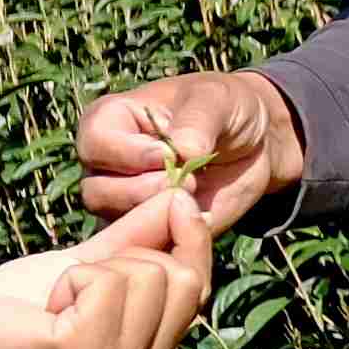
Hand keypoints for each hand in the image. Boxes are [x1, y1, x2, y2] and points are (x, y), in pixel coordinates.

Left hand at [0, 189, 213, 348]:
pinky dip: (71, 278)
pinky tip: (49, 308)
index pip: (198, 286)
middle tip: (80, 283)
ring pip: (146, 274)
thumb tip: (183, 196)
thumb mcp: (91, 262)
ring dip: (93, 270)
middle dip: (130, 257)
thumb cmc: (19, 306)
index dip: (192, 238)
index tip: (173, 200)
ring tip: (61, 301)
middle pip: (180, 277)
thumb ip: (139, 236)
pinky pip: (104, 281)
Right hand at [76, 69, 305, 245]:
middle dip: (141, 191)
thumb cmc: (223, 109)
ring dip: (154, 216)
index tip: (166, 153)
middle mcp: (107, 165)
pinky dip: (169, 240)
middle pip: (96, 192)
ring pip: (115, 223)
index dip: (127, 153)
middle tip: (188, 182)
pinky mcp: (148, 231)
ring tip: (193, 196)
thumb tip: (183, 151)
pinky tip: (195, 220)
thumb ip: (196, 121)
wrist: (254, 143)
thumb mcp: (215, 99)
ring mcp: (124, 202)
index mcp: (110, 122)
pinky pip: (143, 249)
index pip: (94, 143)